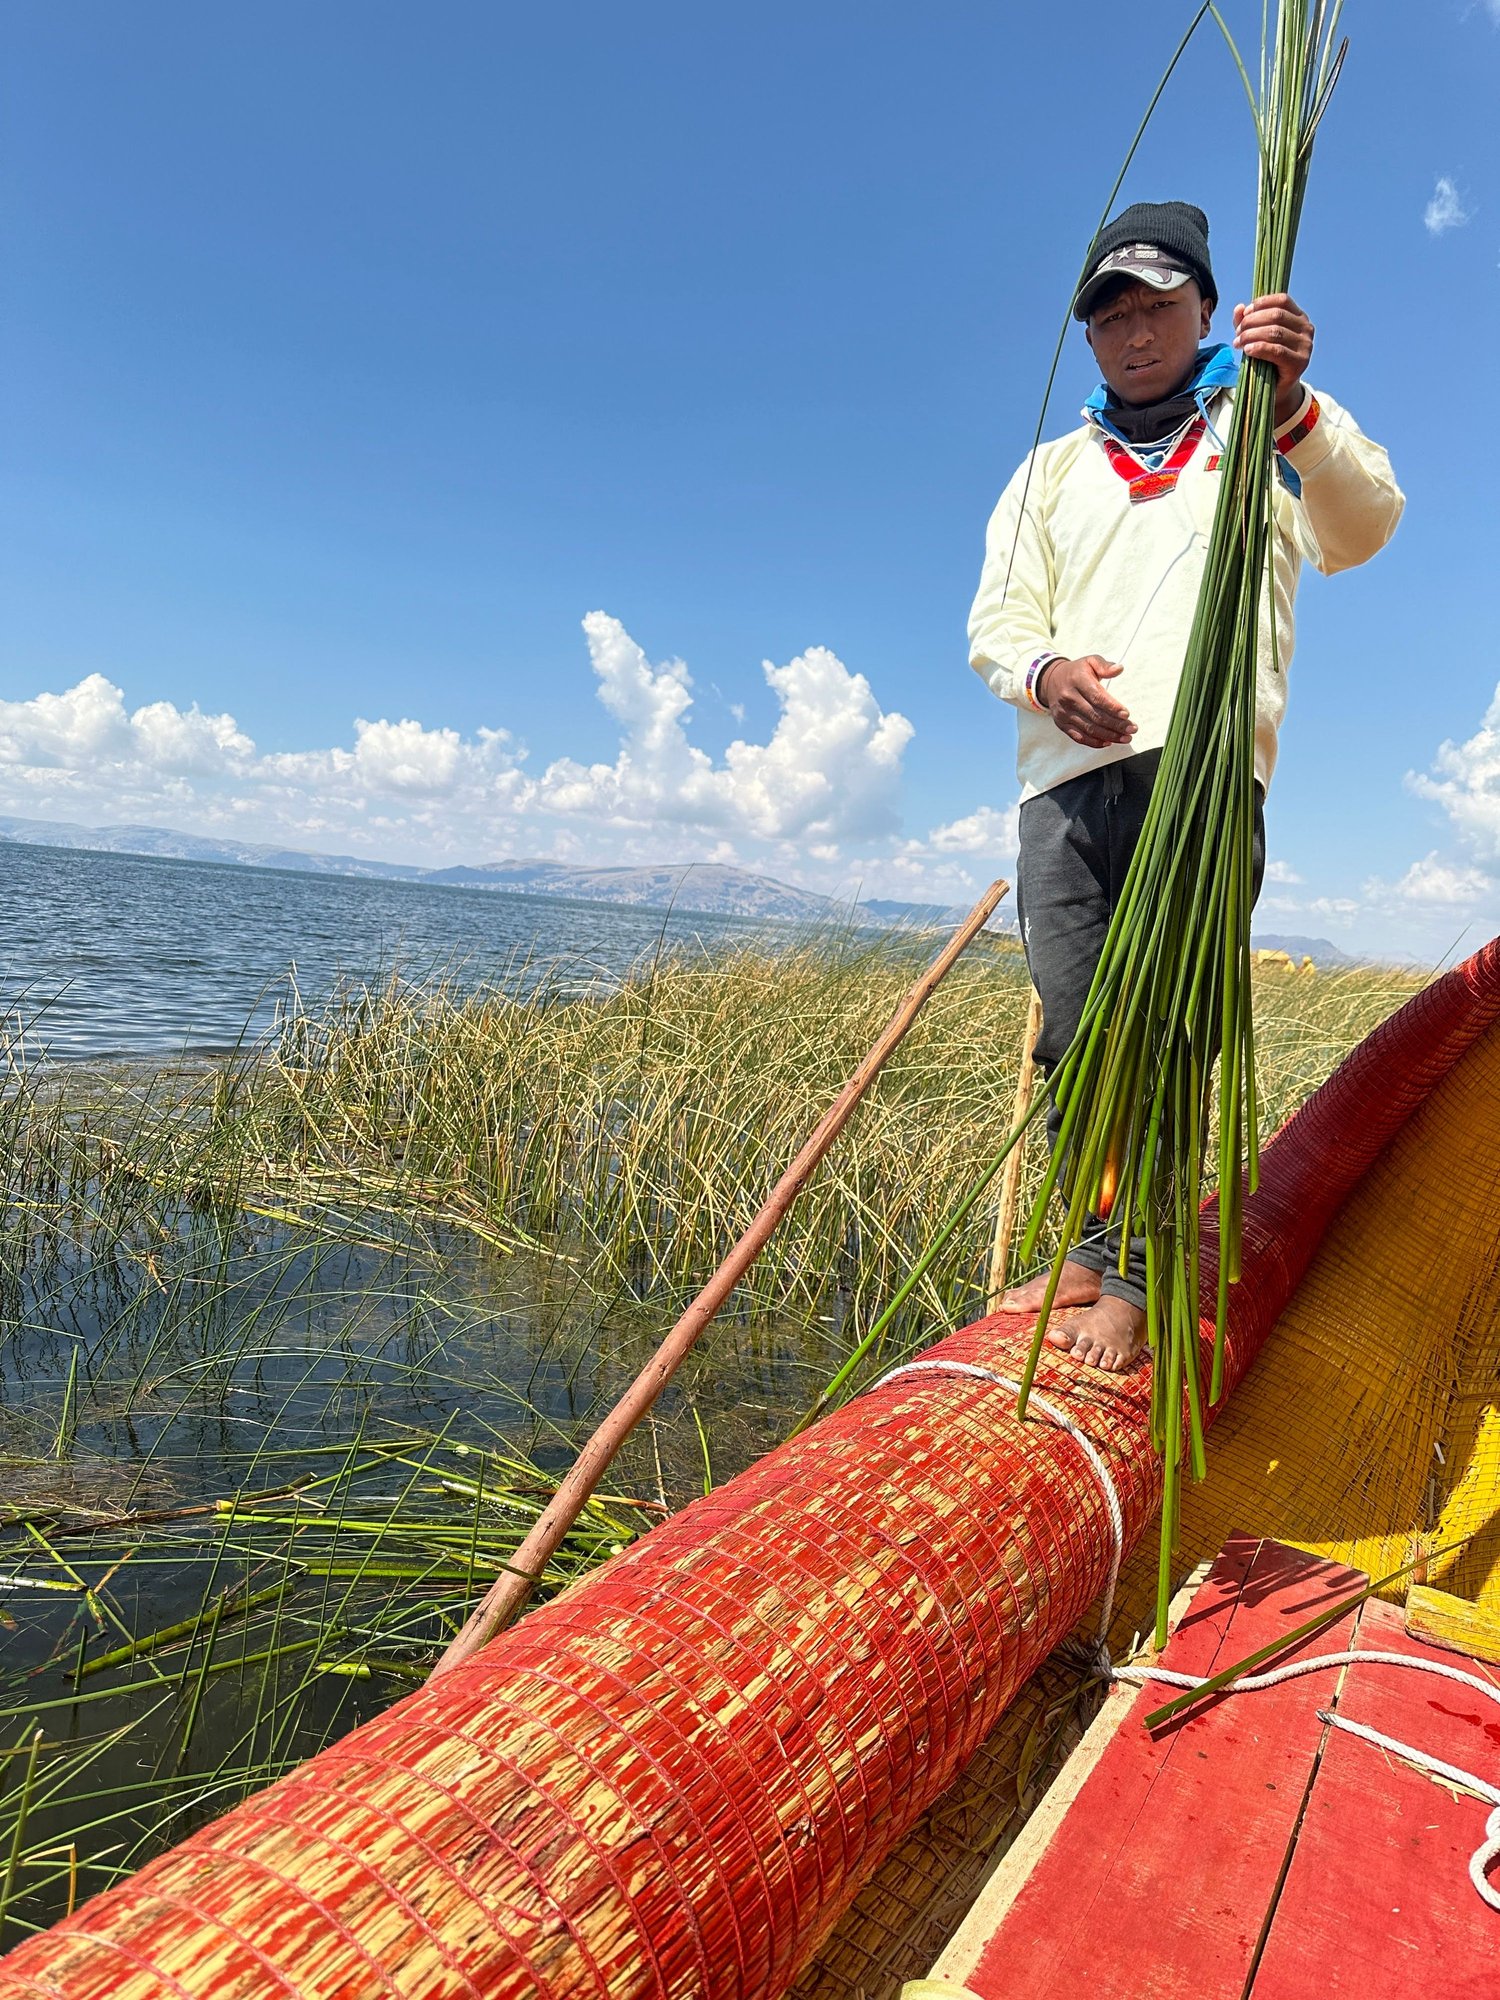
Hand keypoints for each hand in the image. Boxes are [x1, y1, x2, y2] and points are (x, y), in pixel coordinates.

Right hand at [1037, 656, 1135, 748]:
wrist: (1051, 681)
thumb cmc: (1076, 672)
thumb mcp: (1090, 661)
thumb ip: (1104, 665)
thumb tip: (1119, 669)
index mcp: (1077, 680)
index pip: (1097, 697)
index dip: (1112, 707)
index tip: (1126, 714)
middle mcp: (1068, 698)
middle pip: (1095, 716)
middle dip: (1116, 725)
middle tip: (1132, 728)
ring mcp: (1064, 713)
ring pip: (1089, 729)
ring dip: (1109, 735)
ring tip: (1125, 738)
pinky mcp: (1061, 724)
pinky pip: (1079, 737)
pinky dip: (1095, 742)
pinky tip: (1108, 742)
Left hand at [1232, 293, 1313, 425]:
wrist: (1276, 389)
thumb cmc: (1266, 360)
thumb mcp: (1256, 337)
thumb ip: (1248, 321)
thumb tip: (1239, 308)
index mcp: (1299, 317)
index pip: (1282, 300)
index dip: (1262, 303)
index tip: (1245, 313)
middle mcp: (1306, 329)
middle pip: (1276, 315)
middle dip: (1252, 322)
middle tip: (1237, 333)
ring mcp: (1305, 346)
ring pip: (1275, 332)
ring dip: (1251, 335)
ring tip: (1238, 343)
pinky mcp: (1299, 363)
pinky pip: (1277, 351)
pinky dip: (1259, 348)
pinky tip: (1247, 350)